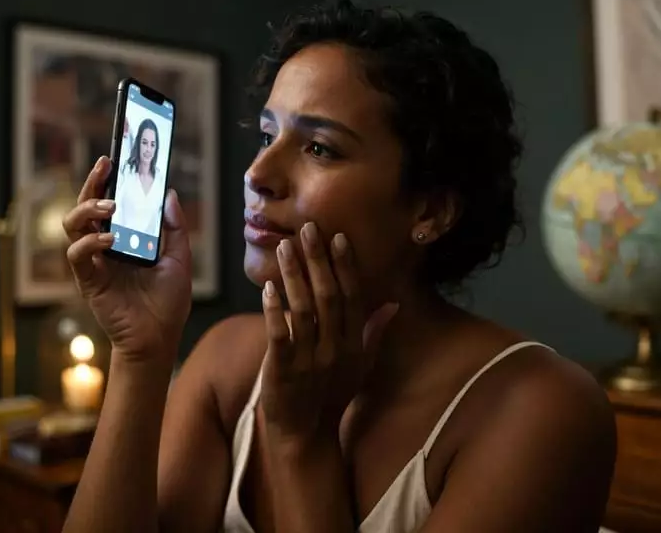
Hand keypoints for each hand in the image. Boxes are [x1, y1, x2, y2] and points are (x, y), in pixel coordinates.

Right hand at [62, 156, 192, 363]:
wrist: (160, 337)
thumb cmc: (169, 301)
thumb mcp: (179, 258)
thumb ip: (174, 228)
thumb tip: (169, 193)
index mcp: (125, 237)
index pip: (111, 202)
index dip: (108, 180)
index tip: (114, 158)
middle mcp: (106, 245)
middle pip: (87, 206)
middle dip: (93, 183)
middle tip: (105, 166)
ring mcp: (95, 261)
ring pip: (73, 224)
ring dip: (87, 208)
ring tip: (110, 205)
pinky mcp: (88, 279)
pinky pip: (77, 254)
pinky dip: (90, 242)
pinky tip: (109, 239)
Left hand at [259, 222, 398, 442]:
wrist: (306, 432)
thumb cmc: (333, 393)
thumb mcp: (361, 364)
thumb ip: (374, 332)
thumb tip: (394, 304)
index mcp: (354, 344)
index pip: (353, 298)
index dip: (346, 267)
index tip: (338, 237)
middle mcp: (336, 350)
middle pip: (328, 297)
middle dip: (318, 261)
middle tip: (308, 229)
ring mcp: (309, 361)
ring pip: (303, 311)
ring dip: (294, 276)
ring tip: (285, 248)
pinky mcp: (283, 371)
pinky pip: (279, 336)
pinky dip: (274, 311)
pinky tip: (267, 288)